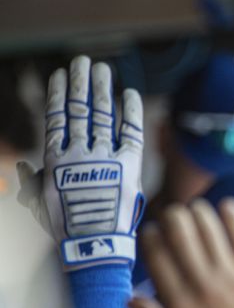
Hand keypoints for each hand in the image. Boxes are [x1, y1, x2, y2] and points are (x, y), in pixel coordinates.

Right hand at [16, 56, 143, 268]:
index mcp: (56, 159)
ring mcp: (104, 156)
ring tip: (102, 69)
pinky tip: (130, 93)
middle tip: (84, 62)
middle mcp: (80, 152)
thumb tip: (27, 166)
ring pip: (102, 114)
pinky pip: (131, 132)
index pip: (57, 118)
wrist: (94, 245)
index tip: (60, 76)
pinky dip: (131, 112)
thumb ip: (35, 182)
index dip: (58, 95)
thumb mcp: (43, 204)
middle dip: (81, 83)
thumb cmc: (67, 229)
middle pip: (80, 109)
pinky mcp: (128, 165)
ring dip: (102, 89)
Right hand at [130, 198, 233, 307]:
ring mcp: (232, 279)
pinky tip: (226, 206)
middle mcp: (202, 286)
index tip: (151, 232)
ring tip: (197, 211)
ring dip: (200, 213)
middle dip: (173, 217)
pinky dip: (233, 217)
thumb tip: (129, 298)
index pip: (157, 257)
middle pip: (181, 234)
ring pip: (210, 230)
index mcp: (178, 305)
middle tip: (175, 216)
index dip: (151, 237)